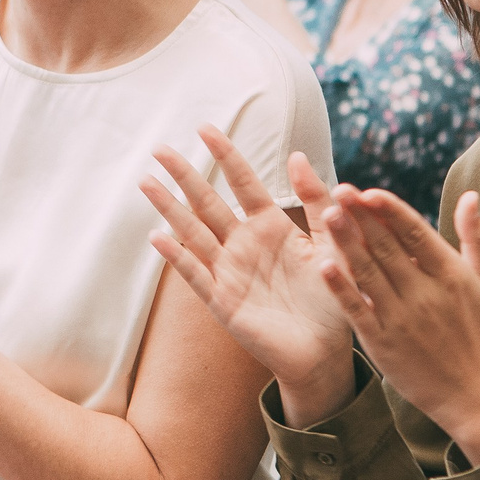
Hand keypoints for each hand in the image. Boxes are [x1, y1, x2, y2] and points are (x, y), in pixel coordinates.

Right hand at [142, 129, 352, 418]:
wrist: (327, 352)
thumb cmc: (332, 297)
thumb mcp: (333, 242)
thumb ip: (319, 201)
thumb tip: (297, 155)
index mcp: (271, 227)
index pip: (244, 183)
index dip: (226, 155)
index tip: (206, 127)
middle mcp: (244, 245)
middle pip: (208, 202)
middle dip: (185, 175)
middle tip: (159, 148)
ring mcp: (229, 272)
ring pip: (193, 233)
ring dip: (169, 208)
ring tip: (146, 182)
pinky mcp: (223, 303)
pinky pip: (196, 276)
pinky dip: (178, 258)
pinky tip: (158, 238)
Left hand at [322, 187, 479, 464]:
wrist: (475, 394)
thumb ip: (476, 237)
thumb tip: (470, 195)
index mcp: (451, 275)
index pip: (416, 233)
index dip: (391, 210)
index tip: (369, 190)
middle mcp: (426, 293)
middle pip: (387, 247)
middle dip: (362, 217)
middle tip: (339, 190)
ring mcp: (402, 318)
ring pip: (369, 273)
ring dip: (346, 242)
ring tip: (327, 214)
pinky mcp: (383, 342)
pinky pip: (358, 309)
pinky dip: (341, 288)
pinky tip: (323, 265)